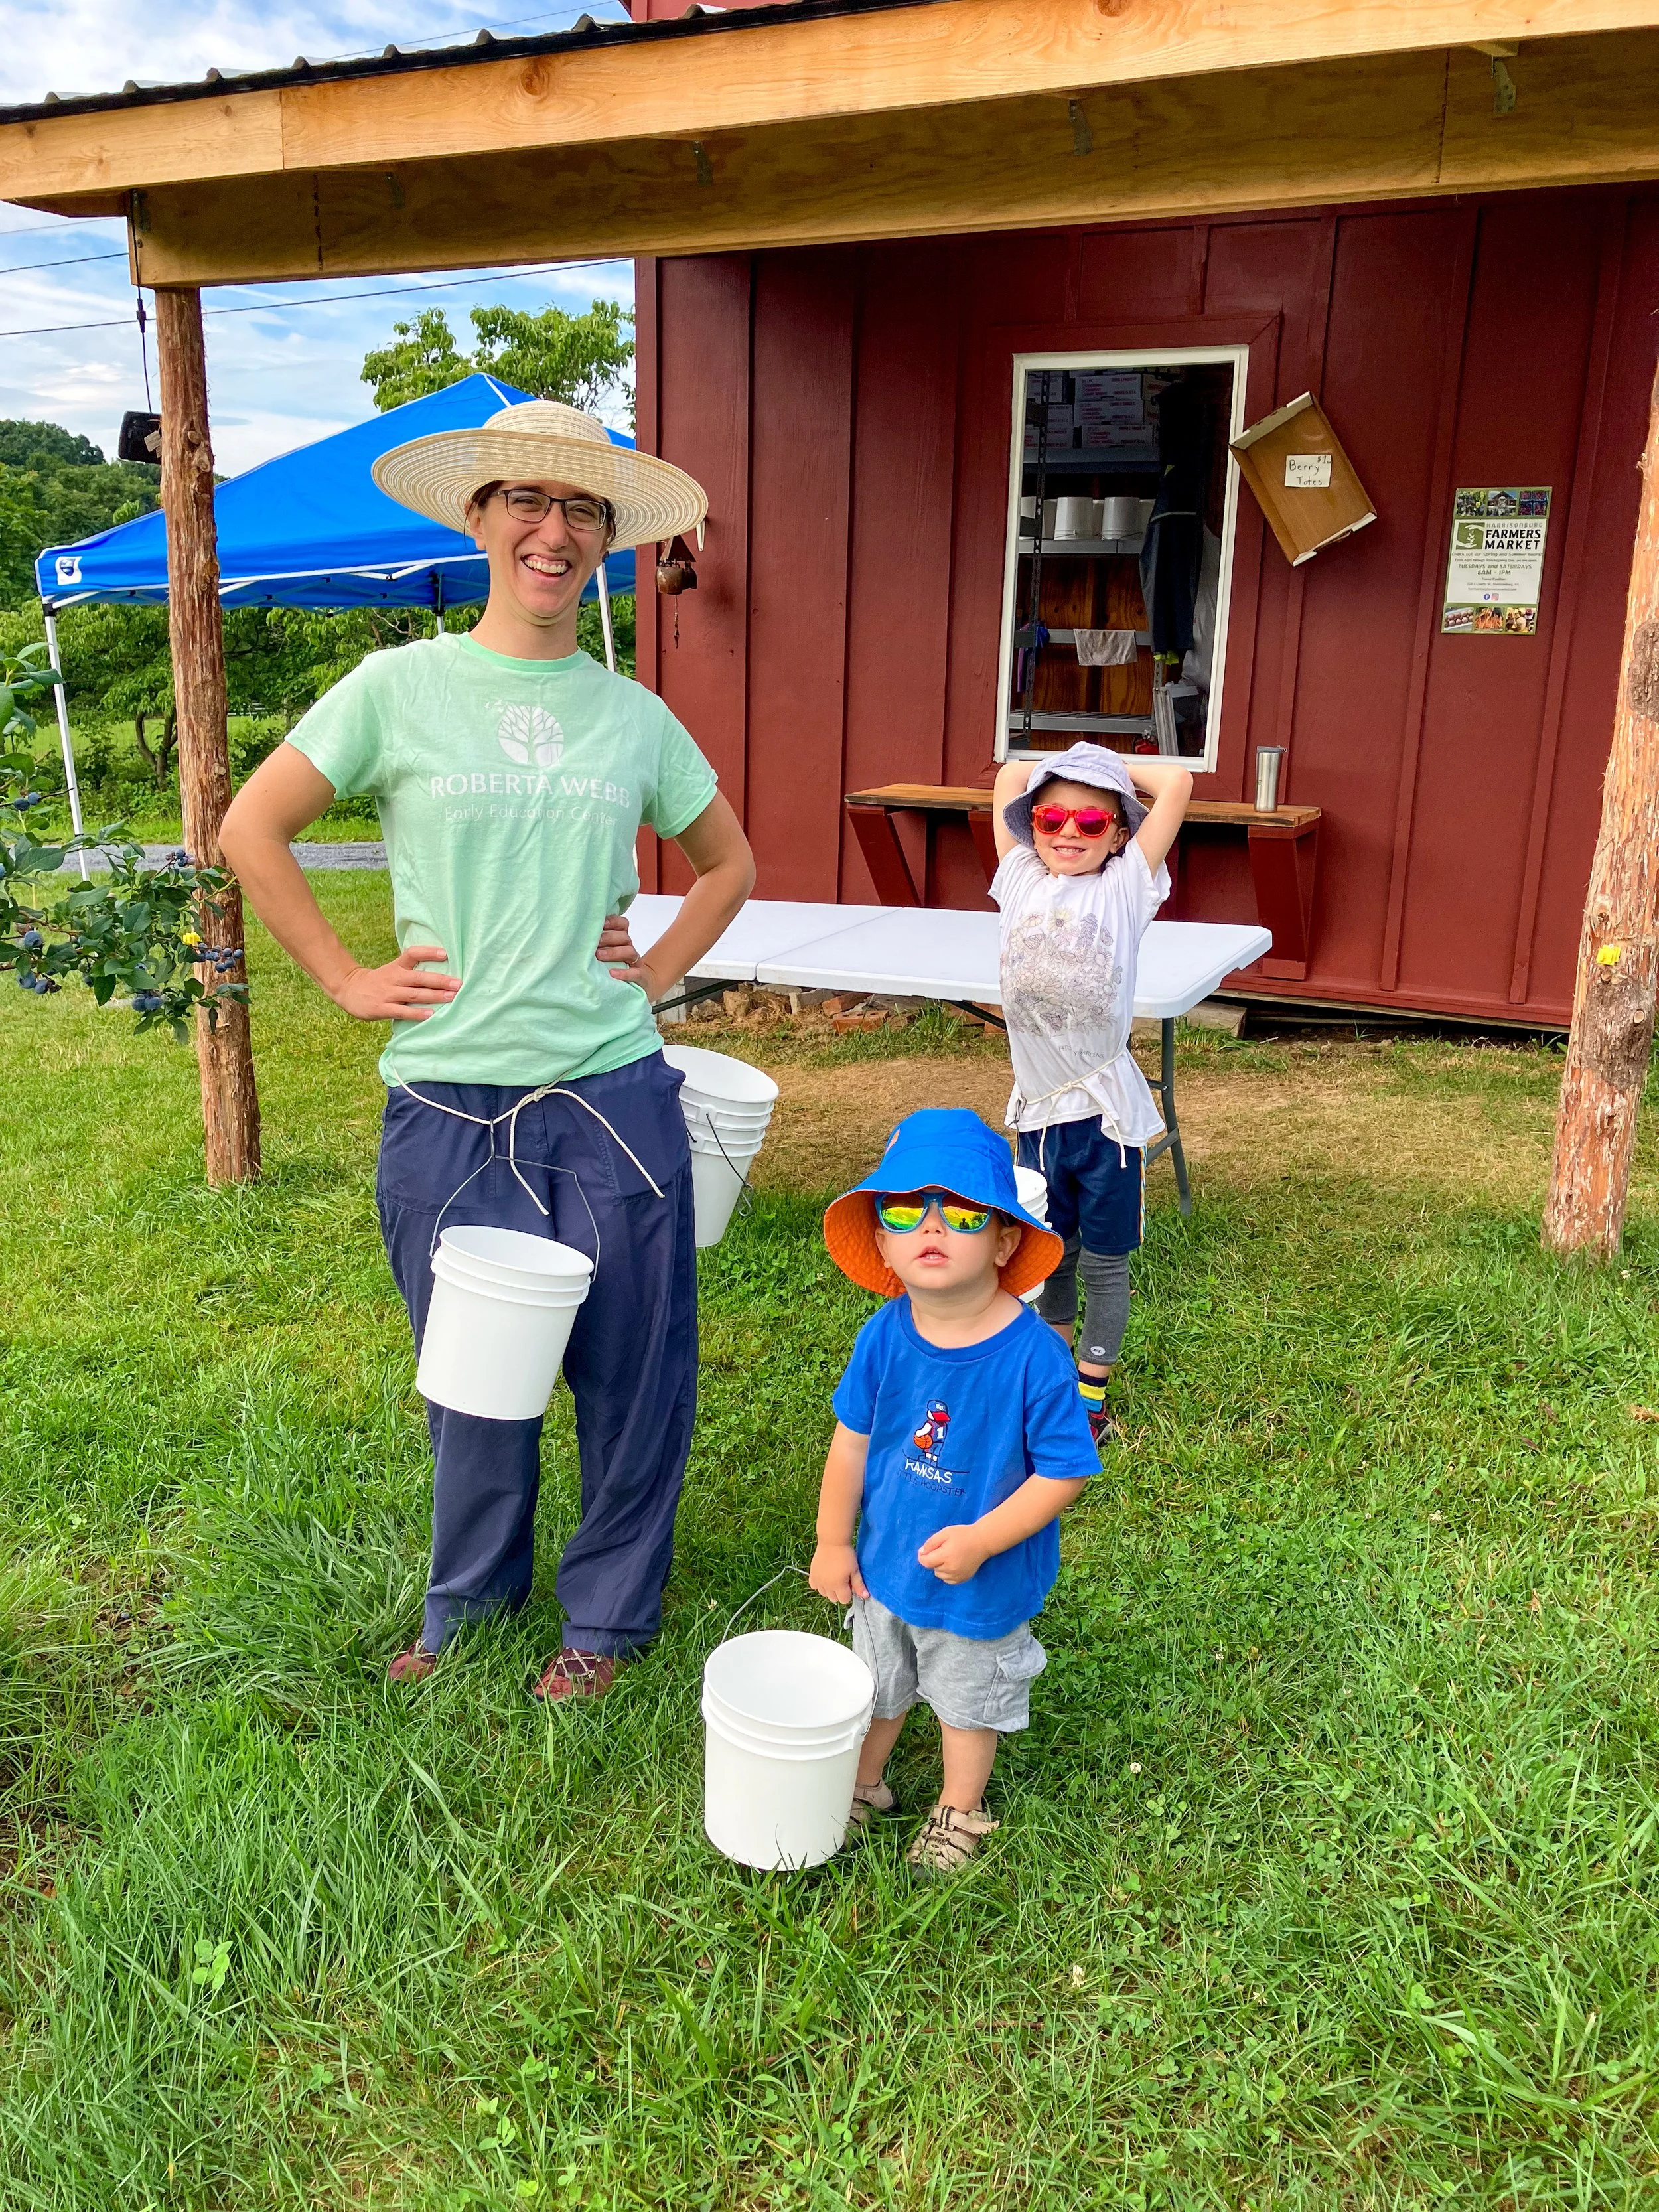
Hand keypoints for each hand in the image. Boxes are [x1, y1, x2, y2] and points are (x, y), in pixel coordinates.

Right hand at [330, 945, 460, 1021]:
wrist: (348, 990)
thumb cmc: (378, 982)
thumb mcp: (392, 970)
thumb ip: (412, 972)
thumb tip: (441, 972)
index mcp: (396, 967)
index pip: (412, 954)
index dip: (428, 952)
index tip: (445, 953)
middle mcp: (393, 978)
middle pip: (419, 978)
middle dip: (440, 981)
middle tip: (458, 983)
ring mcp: (387, 994)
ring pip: (414, 994)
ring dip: (434, 996)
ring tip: (451, 997)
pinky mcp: (382, 1008)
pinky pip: (402, 1011)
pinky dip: (417, 1013)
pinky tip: (430, 1015)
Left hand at [597, 911, 662, 998]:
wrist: (637, 987)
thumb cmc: (614, 968)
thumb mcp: (605, 954)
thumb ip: (597, 944)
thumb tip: (579, 935)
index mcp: (622, 940)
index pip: (622, 924)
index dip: (612, 922)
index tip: (600, 924)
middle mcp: (629, 948)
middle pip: (624, 937)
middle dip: (608, 938)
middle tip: (594, 943)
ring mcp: (635, 963)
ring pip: (629, 952)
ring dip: (613, 953)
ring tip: (599, 956)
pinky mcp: (641, 977)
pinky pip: (636, 973)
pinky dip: (624, 973)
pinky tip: (612, 973)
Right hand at [809, 1542, 867, 1604]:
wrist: (832, 1541)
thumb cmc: (846, 1555)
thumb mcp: (855, 1570)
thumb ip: (859, 1585)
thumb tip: (865, 1596)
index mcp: (839, 1586)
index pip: (845, 1600)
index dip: (849, 1593)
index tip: (850, 1583)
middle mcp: (827, 1586)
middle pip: (834, 1599)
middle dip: (839, 1592)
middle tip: (843, 1579)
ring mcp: (818, 1580)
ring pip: (824, 1594)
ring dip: (829, 1589)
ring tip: (834, 1577)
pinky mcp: (812, 1574)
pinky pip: (814, 1586)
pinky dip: (819, 1584)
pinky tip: (825, 1576)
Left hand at [917, 1524, 988, 1584]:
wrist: (982, 1542)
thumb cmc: (963, 1535)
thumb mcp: (945, 1533)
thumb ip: (931, 1543)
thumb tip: (921, 1552)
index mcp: (945, 1556)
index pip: (926, 1562)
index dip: (923, 1556)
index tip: (925, 1550)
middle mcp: (951, 1569)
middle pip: (933, 1568)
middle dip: (933, 1559)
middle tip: (943, 1549)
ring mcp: (957, 1575)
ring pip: (939, 1574)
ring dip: (940, 1567)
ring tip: (949, 1556)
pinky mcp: (962, 1579)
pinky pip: (947, 1580)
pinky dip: (947, 1573)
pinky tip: (953, 1563)